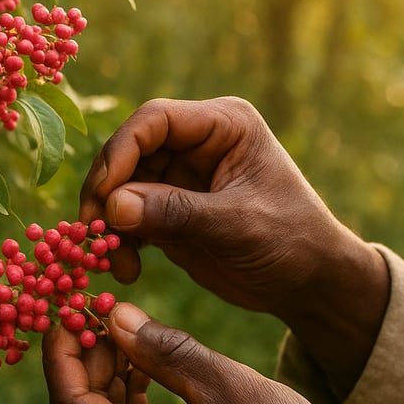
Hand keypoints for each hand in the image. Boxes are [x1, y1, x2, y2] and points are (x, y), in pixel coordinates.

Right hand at [80, 97, 389, 393]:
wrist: (309, 284)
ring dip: (107, 225)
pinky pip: (125, 219)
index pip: (155, 120)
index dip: (122, 152)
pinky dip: (118, 243)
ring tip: (115, 264)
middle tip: (93, 234)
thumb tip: (113, 206)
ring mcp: (178, 178)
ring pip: (119, 189)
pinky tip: (125, 272)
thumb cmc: (291, 241)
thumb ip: (177, 212)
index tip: (104, 195)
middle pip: (127, 153)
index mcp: (223, 125)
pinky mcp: (167, 212)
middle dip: (106, 194)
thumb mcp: (238, 225)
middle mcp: (195, 143)